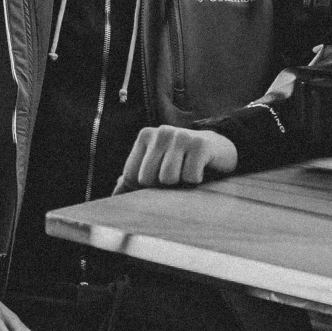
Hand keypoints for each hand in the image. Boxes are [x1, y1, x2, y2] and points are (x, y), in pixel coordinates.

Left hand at [113, 126, 237, 192]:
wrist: (219, 148)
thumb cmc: (182, 162)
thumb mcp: (156, 167)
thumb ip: (132, 181)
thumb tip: (112, 198)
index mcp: (145, 136)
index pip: (132, 176)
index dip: (146, 186)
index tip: (160, 178)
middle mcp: (161, 132)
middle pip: (148, 179)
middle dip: (163, 185)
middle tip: (177, 174)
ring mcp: (181, 135)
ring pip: (168, 179)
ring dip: (181, 182)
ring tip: (188, 170)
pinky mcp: (200, 144)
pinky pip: (189, 177)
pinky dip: (196, 180)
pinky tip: (201, 168)